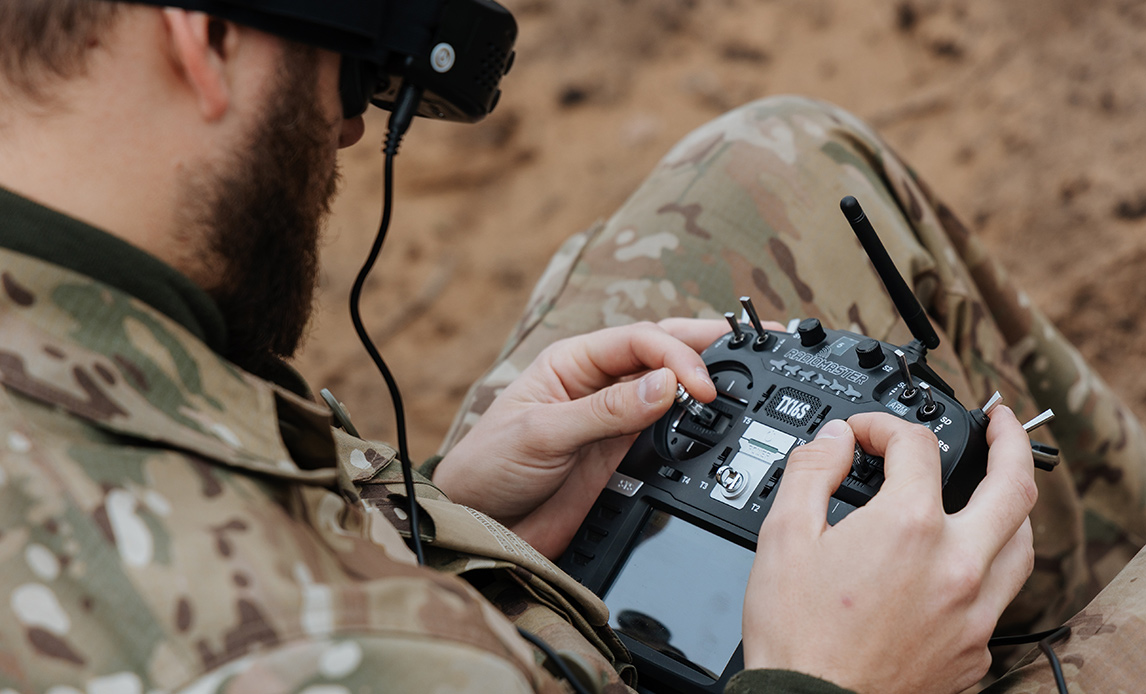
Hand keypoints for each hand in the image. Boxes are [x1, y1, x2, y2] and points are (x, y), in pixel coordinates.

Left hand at [434, 318, 763, 558]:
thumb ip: (606, 411)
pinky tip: (715, 426)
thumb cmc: (488, 466)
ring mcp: (615, 420)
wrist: (481, 528)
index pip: (639, 340)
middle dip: (708, 347)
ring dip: (706, 385)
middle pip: (664, 353)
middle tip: (755, 350)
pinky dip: (695, 429)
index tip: (701, 384)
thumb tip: (665, 384)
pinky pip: (668, 435)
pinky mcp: (623, 457)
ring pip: (672, 391)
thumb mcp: (543, 432)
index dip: (677, 355)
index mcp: (574, 361)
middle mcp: (599, 384)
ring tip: (746, 382)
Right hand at [741, 409, 1036, 693]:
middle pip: (1012, 486)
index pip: (916, 447)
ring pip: (1022, 544)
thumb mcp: (783, 536)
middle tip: (998, 422)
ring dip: (1013, 505)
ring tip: (999, 489)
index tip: (863, 434)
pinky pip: (1002, 596)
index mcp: (908, 527)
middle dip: (1008, 443)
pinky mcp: (974, 651)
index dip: (884, 427)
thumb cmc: (796, 634)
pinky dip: (991, 566)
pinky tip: (966, 564)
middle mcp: (956, 566)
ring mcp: (973, 612)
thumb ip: (810, 472)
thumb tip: (833, 440)